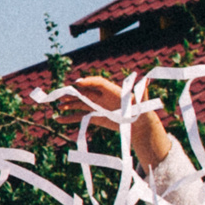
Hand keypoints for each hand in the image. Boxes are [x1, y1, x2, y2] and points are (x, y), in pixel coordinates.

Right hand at [55, 74, 170, 166]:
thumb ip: (141, 92)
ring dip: (68, 104)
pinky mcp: (93, 116)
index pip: (98, 83)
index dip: (87, 82)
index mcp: (112, 90)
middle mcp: (101, 96)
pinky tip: (59, 119)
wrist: (137, 123)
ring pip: (79, 103)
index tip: (77, 83)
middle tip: (61, 93)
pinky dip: (69, 118)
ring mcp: (96, 106)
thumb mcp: (141, 102)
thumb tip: (147, 81)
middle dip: (72, 92)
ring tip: (58, 106)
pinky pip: (79, 116)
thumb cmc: (140, 110)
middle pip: (84, 92)